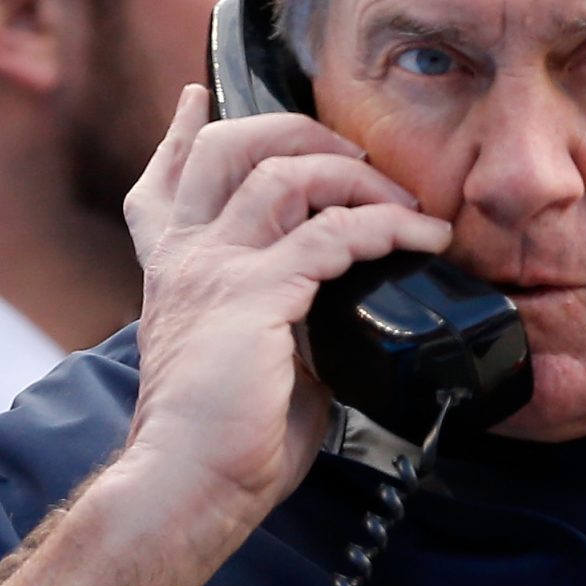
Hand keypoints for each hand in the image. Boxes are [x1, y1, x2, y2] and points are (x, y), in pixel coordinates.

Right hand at [113, 85, 451, 540]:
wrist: (190, 486)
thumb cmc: (226, 443)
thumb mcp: (252, 360)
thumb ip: (283, 319)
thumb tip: (338, 311)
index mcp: (174, 271)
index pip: (162, 182)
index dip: (179, 134)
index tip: (195, 99)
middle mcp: (185, 257)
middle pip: (228, 147)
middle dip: (301, 132)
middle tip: (358, 155)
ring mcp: (215, 268)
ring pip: (284, 171)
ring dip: (358, 176)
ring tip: (408, 204)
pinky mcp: (254, 294)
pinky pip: (334, 234)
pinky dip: (388, 228)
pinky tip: (423, 241)